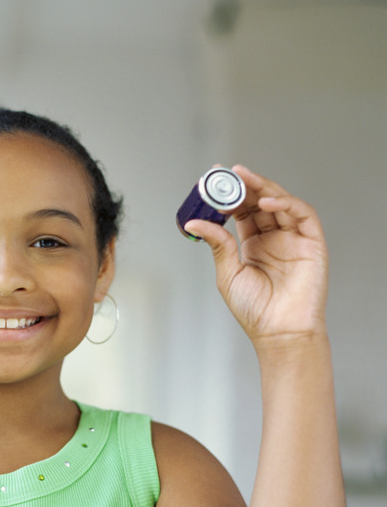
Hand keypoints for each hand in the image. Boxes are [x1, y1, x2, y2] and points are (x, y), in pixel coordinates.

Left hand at [184, 166, 328, 345]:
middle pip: (259, 202)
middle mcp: (274, 237)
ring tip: (242, 178)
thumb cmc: (255, 310)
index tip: (213, 181)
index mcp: (253, 244)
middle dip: (243, 185)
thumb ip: (217, 244)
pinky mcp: (312, 242)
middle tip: (226, 174)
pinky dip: (285, 203)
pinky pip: (301, 214)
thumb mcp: (228, 273)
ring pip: (279, 201)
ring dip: (262, 187)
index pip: (241, 211)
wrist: (279, 332)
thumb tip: (195, 222)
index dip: (229, 195)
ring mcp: (293, 238)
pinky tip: (265, 202)